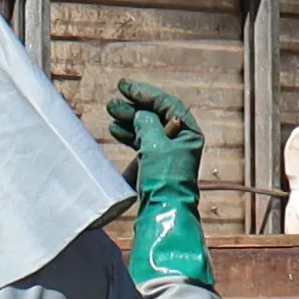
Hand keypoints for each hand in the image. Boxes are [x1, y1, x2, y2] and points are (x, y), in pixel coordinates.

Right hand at [101, 79, 203, 202]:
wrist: (163, 210)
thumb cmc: (163, 177)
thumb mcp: (154, 144)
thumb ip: (146, 123)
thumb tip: (140, 114)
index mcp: (188, 132)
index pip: (166, 104)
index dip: (144, 93)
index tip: (124, 87)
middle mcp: (181, 141)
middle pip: (156, 115)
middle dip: (134, 107)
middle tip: (113, 103)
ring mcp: (170, 153)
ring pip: (148, 129)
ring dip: (129, 120)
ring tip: (111, 113)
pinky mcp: (158, 165)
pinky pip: (144, 143)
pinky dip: (130, 135)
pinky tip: (116, 130)